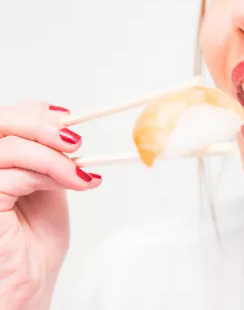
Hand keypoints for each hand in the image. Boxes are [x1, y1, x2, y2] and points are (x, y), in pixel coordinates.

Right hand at [0, 102, 100, 309]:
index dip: (34, 113)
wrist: (30, 285)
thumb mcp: (49, 187)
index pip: (6, 120)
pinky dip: (47, 175)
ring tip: (81, 175)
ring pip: (7, 147)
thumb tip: (69, 131)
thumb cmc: (35, 243)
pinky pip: (9, 175)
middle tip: (75, 141)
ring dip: (53, 157)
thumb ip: (50, 158)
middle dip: (41, 125)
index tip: (69, 120)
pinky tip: (73, 184)